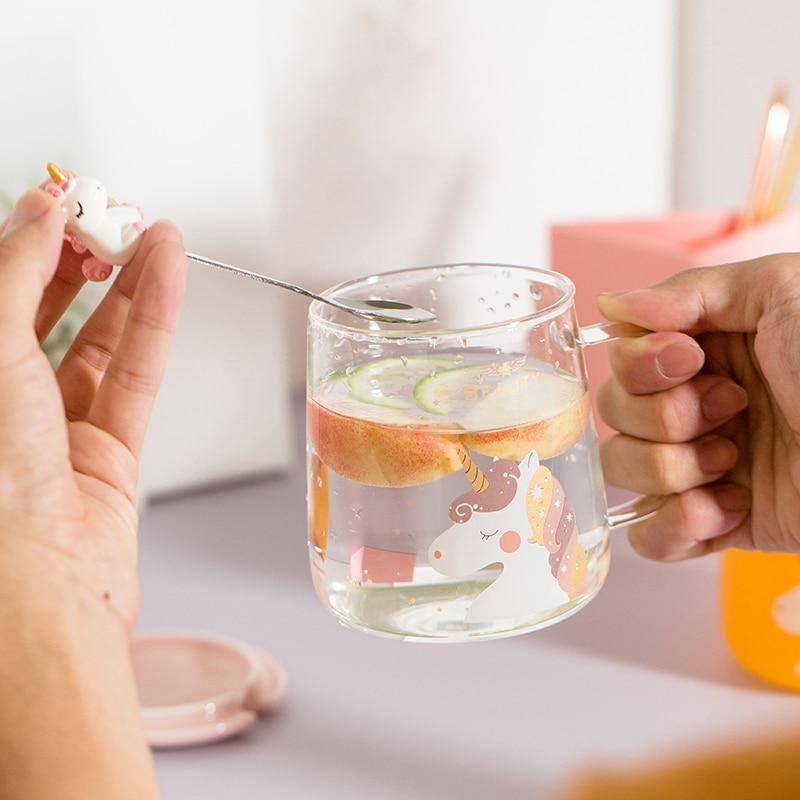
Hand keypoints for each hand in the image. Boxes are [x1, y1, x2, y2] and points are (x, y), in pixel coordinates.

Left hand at [0, 188, 185, 628]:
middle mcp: (3, 406)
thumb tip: (37, 210)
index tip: (59, 198)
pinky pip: (136, 374)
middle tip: (109, 217)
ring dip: (129, 284)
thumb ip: (16, 275)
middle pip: (45, 315)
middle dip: (79, 261)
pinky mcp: (110, 453)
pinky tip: (168, 277)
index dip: (26, 244)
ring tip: (154, 232)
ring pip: (99, 342)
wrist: (37, 589)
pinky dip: (156, 323)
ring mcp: (55, 432)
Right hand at [596, 255, 799, 559]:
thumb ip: (690, 290)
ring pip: (622, 472)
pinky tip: (724, 510)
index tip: (690, 360)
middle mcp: (694, 406)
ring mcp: (700, 466)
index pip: (621, 357)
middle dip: (662, 417)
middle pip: (614, 414)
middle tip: (732, 409)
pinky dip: (671, 528)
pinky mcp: (716, 523)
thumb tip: (609, 304)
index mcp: (704, 351)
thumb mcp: (783, 293)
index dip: (640, 364)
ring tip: (735, 461)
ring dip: (671, 469)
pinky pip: (648, 537)